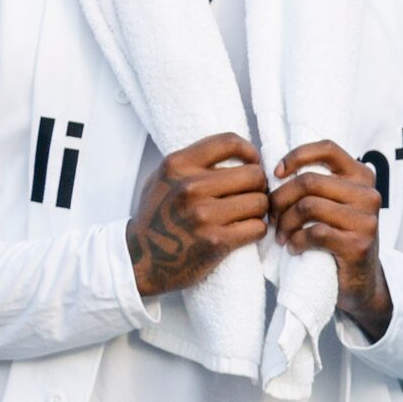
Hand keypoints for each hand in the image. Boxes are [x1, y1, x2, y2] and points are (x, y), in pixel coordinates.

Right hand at [126, 133, 270, 297]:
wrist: (141, 259)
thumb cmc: (158, 217)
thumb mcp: (164, 179)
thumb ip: (194, 163)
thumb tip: (241, 153)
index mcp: (177, 166)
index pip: (228, 142)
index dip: (249, 151)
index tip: (252, 163)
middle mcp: (189, 187)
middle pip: (254, 174)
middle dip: (258, 186)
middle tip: (250, 195)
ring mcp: (203, 216)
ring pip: (260, 202)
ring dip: (258, 210)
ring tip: (246, 215)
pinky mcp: (216, 242)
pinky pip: (258, 227)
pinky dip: (256, 230)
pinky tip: (243, 232)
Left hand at [272, 141, 391, 338]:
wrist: (361, 280)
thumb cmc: (337, 237)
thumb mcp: (333, 203)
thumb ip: (316, 184)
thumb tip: (272, 172)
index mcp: (362, 177)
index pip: (328, 148)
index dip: (297, 156)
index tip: (276, 173)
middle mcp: (369, 194)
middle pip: (309, 181)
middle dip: (280, 199)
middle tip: (270, 217)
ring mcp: (366, 219)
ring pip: (308, 206)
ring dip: (285, 223)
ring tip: (280, 236)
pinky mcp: (358, 244)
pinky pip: (314, 233)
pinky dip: (296, 241)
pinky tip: (294, 248)